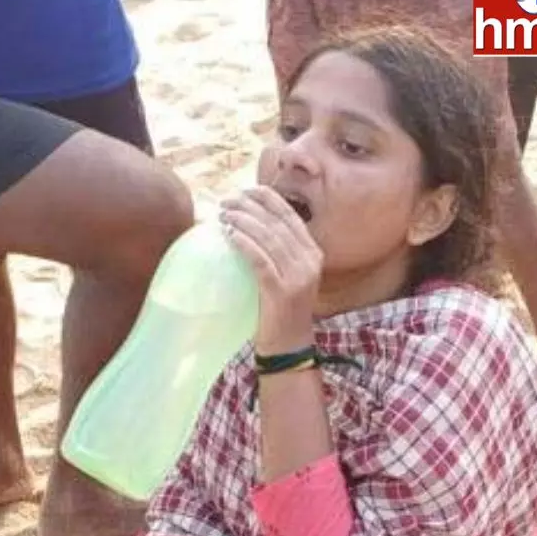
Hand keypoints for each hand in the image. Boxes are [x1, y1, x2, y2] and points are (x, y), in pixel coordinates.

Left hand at [220, 187, 321, 353]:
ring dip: (243, 222)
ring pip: (269, 238)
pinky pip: (261, 261)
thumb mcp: (286, 275)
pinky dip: (244, 244)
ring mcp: (298, 276)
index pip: (290, 216)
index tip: (246, 190)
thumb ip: (277, 252)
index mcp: (313, 253)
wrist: (290, 345)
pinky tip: (229, 235)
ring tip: (223, 214)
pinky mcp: (282, 291)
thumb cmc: (280, 309)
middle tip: (226, 200)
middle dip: (250, 206)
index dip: (268, 199)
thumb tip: (247, 226)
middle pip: (278, 223)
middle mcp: (310, 261)